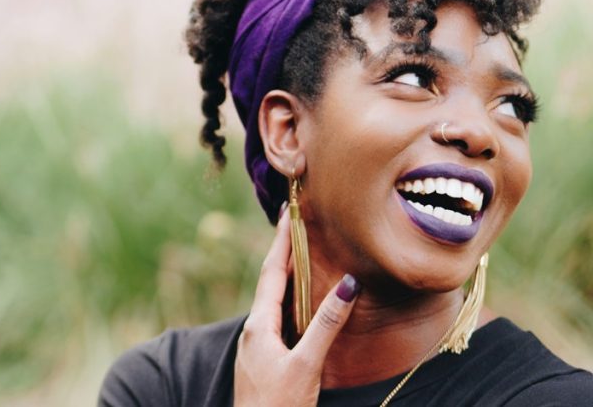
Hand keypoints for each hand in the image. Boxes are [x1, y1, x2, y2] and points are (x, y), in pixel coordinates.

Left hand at [233, 205, 360, 405]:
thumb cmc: (279, 406)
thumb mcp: (307, 364)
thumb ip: (327, 325)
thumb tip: (347, 284)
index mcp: (259, 326)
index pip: (272, 272)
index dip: (282, 243)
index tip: (288, 213)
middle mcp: (253, 331)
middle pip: (269, 282)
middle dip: (283, 253)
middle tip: (294, 224)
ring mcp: (256, 346)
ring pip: (271, 301)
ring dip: (285, 276)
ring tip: (298, 255)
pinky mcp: (263, 360)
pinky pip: (275, 319)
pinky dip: (287, 301)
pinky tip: (296, 304)